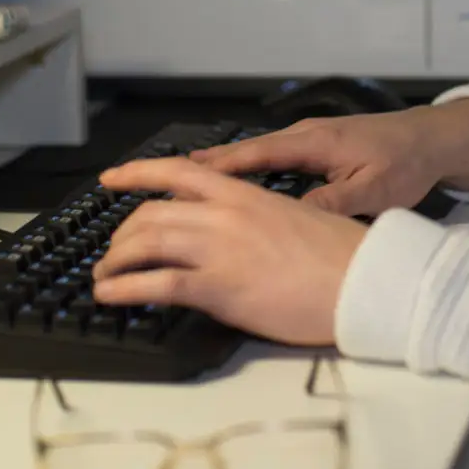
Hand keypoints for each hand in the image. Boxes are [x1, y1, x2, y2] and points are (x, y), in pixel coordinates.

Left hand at [90, 157, 366, 346]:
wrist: (364, 280)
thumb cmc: (341, 257)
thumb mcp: (293, 219)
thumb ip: (253, 221)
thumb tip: (232, 237)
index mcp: (244, 194)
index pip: (176, 171)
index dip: (136, 173)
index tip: (110, 179)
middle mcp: (224, 214)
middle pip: (150, 213)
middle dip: (121, 235)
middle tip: (113, 253)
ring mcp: (219, 248)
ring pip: (143, 243)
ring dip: (113, 262)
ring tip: (103, 279)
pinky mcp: (219, 286)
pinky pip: (155, 283)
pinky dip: (123, 289)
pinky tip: (111, 297)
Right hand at [188, 99, 468, 218]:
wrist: (435, 138)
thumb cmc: (406, 161)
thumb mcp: (372, 190)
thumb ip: (333, 202)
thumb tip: (294, 218)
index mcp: (313, 142)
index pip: (251, 155)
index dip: (211, 168)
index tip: (172, 177)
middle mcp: (304, 135)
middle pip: (241, 153)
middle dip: (199, 166)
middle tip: (152, 176)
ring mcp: (308, 139)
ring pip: (253, 156)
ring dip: (220, 169)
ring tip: (178, 184)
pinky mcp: (316, 147)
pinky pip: (270, 158)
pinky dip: (244, 170)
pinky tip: (232, 186)